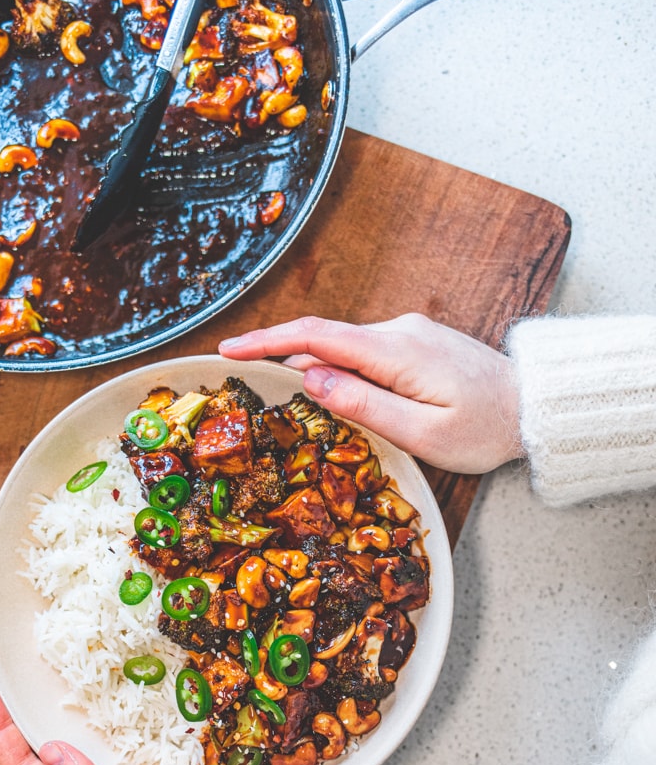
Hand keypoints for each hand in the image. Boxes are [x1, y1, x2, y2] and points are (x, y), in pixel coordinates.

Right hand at [219, 313, 523, 473]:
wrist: (535, 407)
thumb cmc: (485, 429)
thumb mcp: (423, 433)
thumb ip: (364, 406)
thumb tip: (310, 380)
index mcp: (396, 351)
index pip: (316, 336)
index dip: (267, 341)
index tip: (228, 349)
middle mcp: (398, 331)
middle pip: (324, 339)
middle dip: (278, 354)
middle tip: (238, 375)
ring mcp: (408, 334)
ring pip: (344, 348)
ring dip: (311, 366)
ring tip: (280, 394)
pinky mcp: (415, 345)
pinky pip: (363, 352)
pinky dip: (337, 368)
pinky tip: (329, 390)